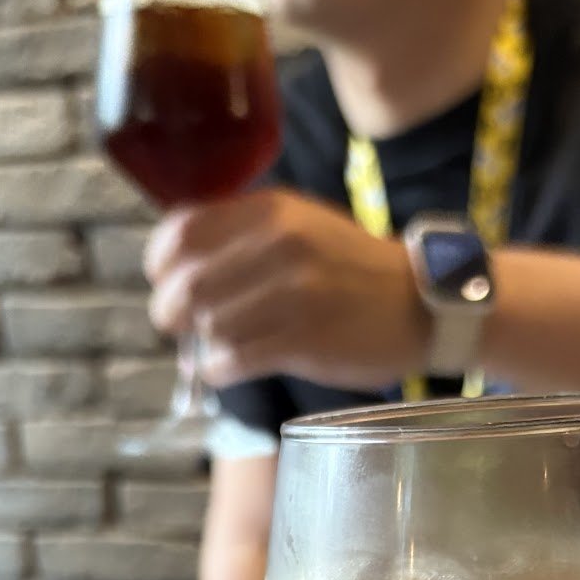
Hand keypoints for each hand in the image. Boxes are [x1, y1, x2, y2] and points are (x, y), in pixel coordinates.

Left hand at [144, 188, 430, 389]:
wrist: (419, 304)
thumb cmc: (352, 268)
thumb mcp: (301, 223)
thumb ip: (245, 231)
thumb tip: (180, 259)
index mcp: (271, 210)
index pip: (182, 231)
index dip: (160, 261)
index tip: (164, 279)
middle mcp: (278, 246)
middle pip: (186, 283)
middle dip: (170, 310)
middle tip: (178, 324)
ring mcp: (291, 295)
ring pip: (207, 325)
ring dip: (202, 342)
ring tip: (217, 345)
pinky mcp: (302, 341)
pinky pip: (233, 359)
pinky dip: (220, 368)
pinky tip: (232, 365)